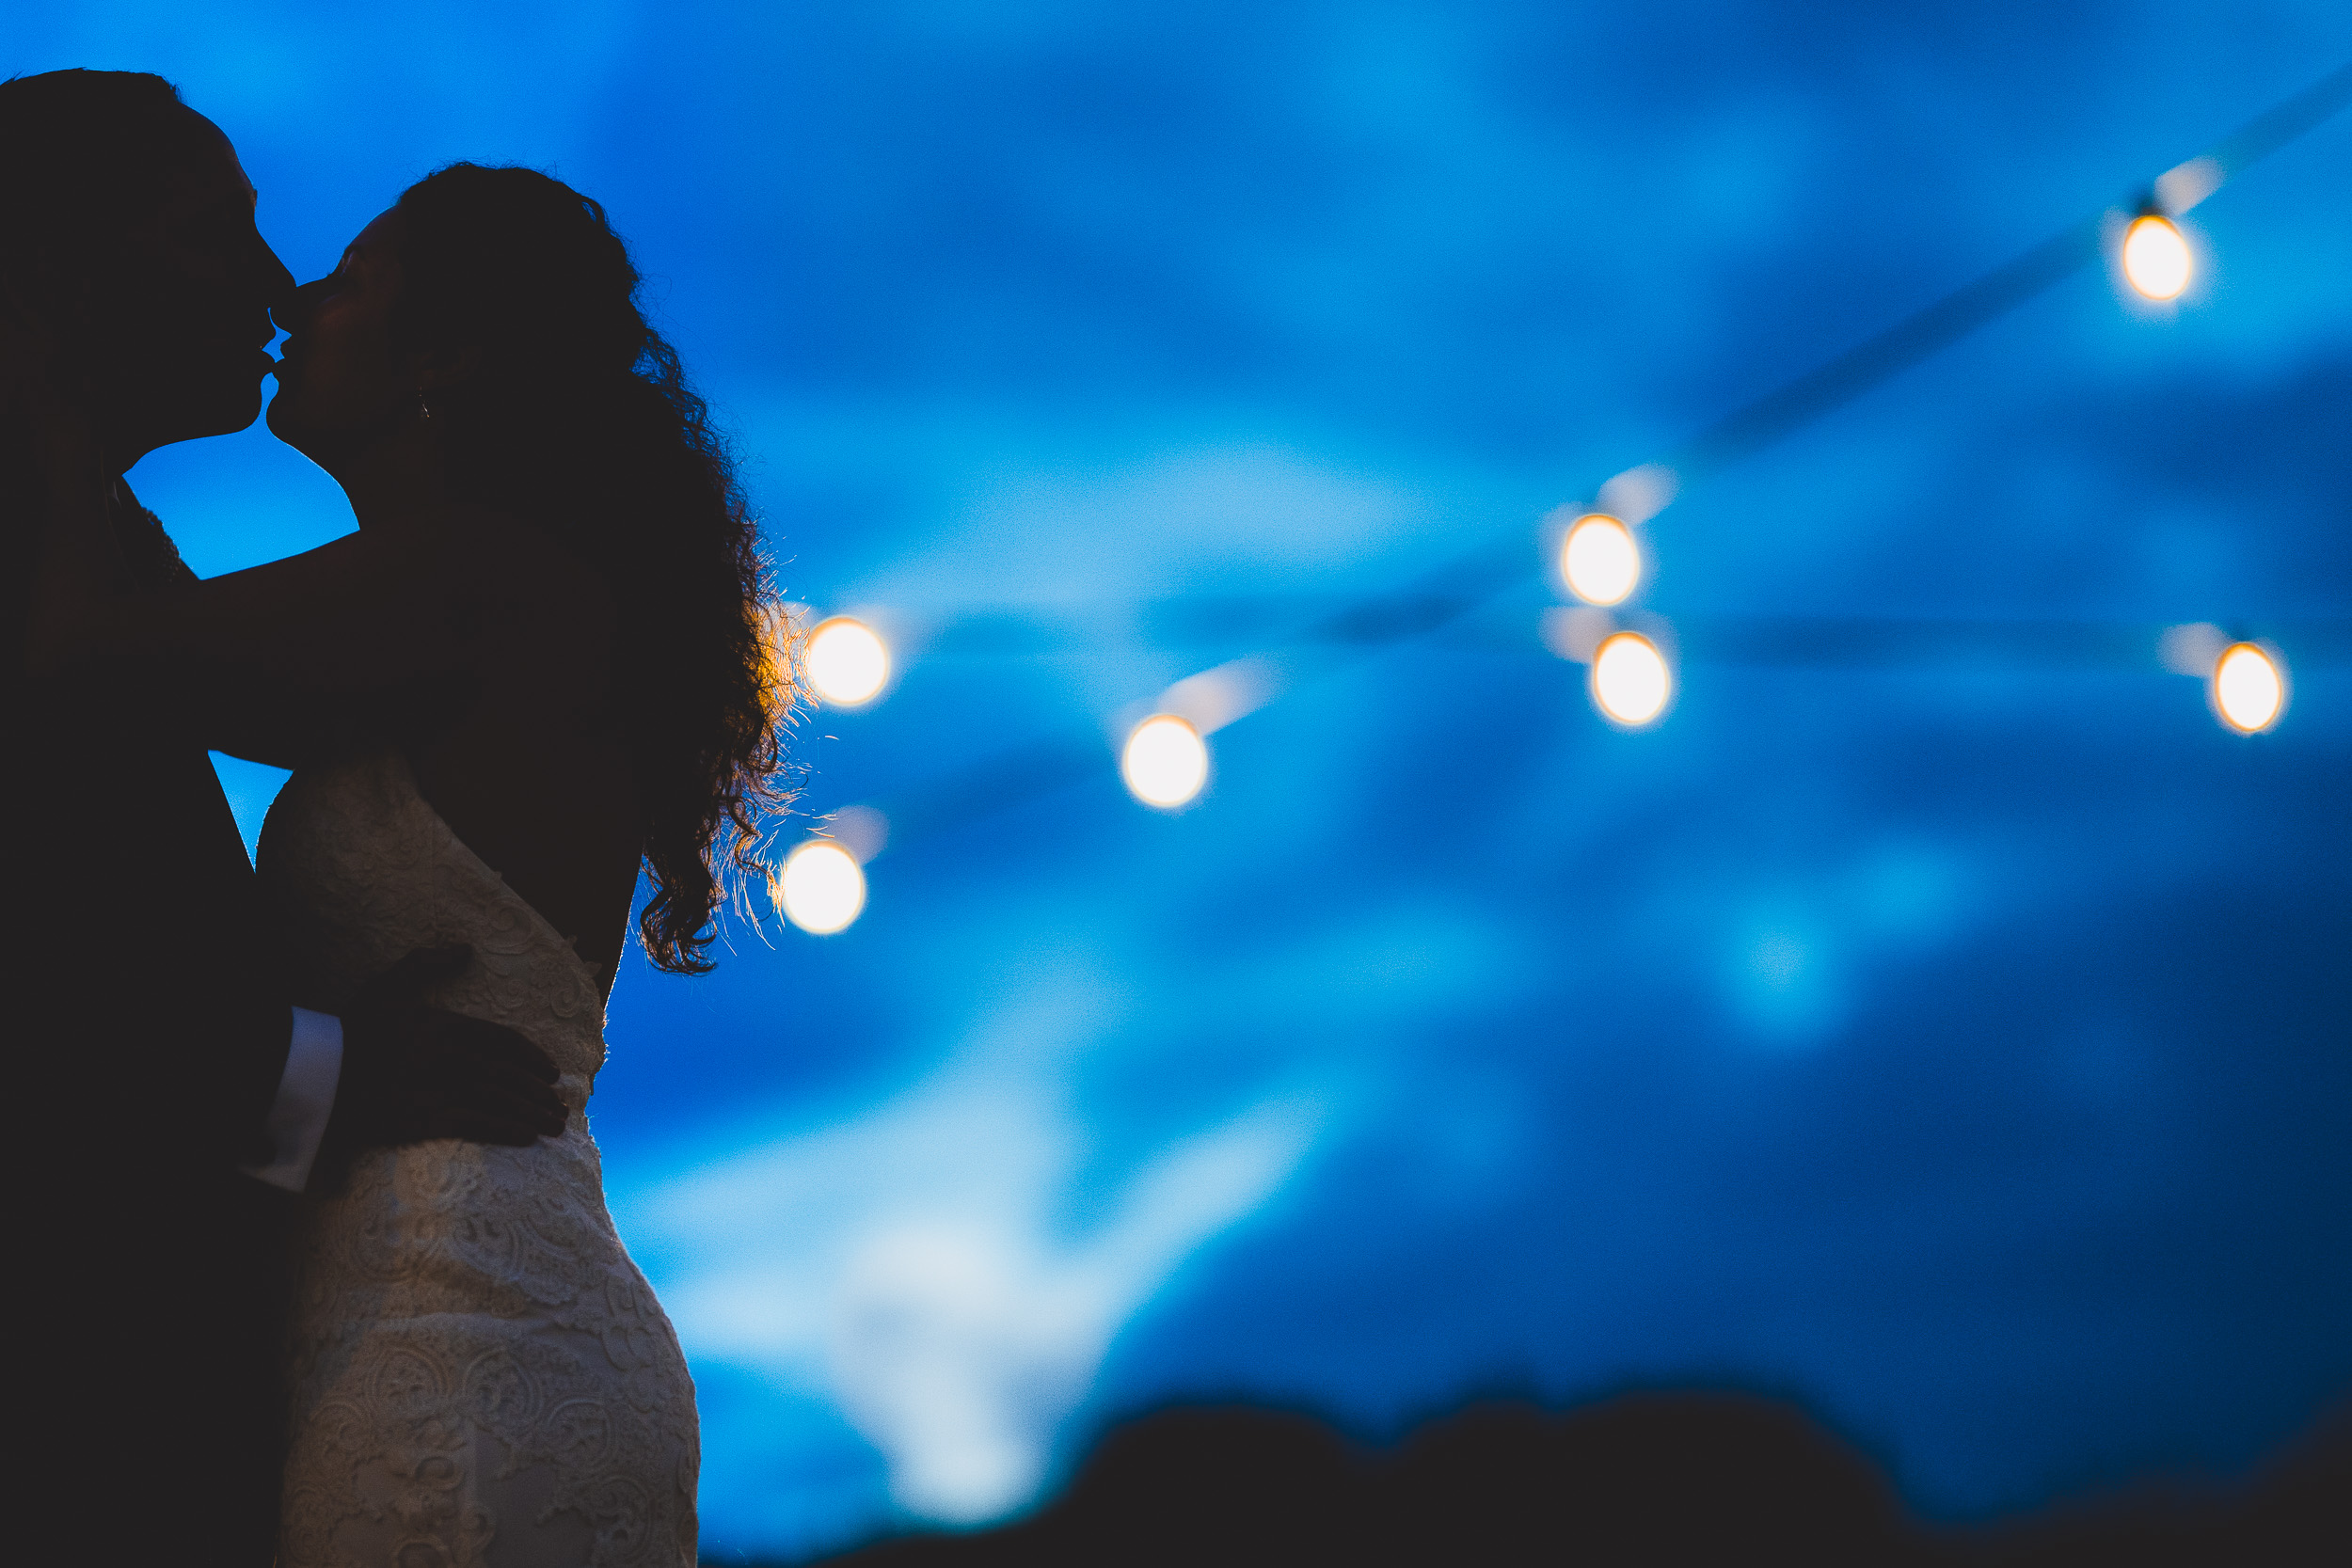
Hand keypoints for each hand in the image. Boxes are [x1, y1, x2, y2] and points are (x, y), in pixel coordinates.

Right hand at [320, 944, 565, 1173]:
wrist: (312, 1073)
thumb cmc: (352, 1029)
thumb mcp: (388, 986)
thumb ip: (425, 963)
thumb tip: (465, 948)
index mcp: (441, 1024)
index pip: (501, 1040)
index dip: (531, 1056)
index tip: (552, 1071)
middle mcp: (443, 1055)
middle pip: (506, 1073)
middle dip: (538, 1091)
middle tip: (562, 1105)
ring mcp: (433, 1087)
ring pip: (496, 1099)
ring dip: (530, 1113)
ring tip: (554, 1125)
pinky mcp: (419, 1118)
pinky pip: (472, 1123)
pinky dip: (503, 1129)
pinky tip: (526, 1136)